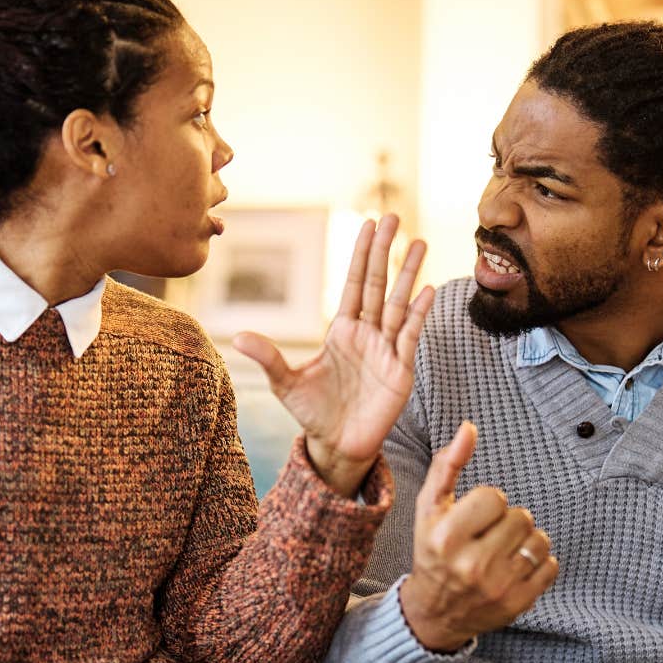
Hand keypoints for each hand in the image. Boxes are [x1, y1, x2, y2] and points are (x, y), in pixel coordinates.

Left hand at [233, 215, 433, 496]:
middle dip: (385, 250)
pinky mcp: (400, 371)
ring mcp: (386, 350)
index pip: (353, 284)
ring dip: (409, 273)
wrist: (337, 446)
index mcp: (341, 330)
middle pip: (377, 284)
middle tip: (392, 216)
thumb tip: (236, 337)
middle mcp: (366, 334)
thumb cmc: (313, 413)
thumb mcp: (285, 384)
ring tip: (421, 242)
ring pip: (398, 303)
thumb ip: (268, 358)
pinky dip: (417, 313)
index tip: (367, 224)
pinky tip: (425, 291)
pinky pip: (409, 336)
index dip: (360, 254)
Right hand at [399, 421, 558, 651]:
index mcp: (446, 538)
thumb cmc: (432, 551)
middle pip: (520, 516)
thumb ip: (447, 466)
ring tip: (503, 550)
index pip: (494, 497)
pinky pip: (551, 565)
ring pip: (540, 539)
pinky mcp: (519, 603)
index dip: (486, 504)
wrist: (435, 612)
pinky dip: (539, 562)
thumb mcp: (429, 508)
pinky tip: (516, 567)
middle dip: (506, 522)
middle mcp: (472, 565)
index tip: (474, 519)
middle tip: (487, 536)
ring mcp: (498, 587)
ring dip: (526, 540)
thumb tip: (469, 427)